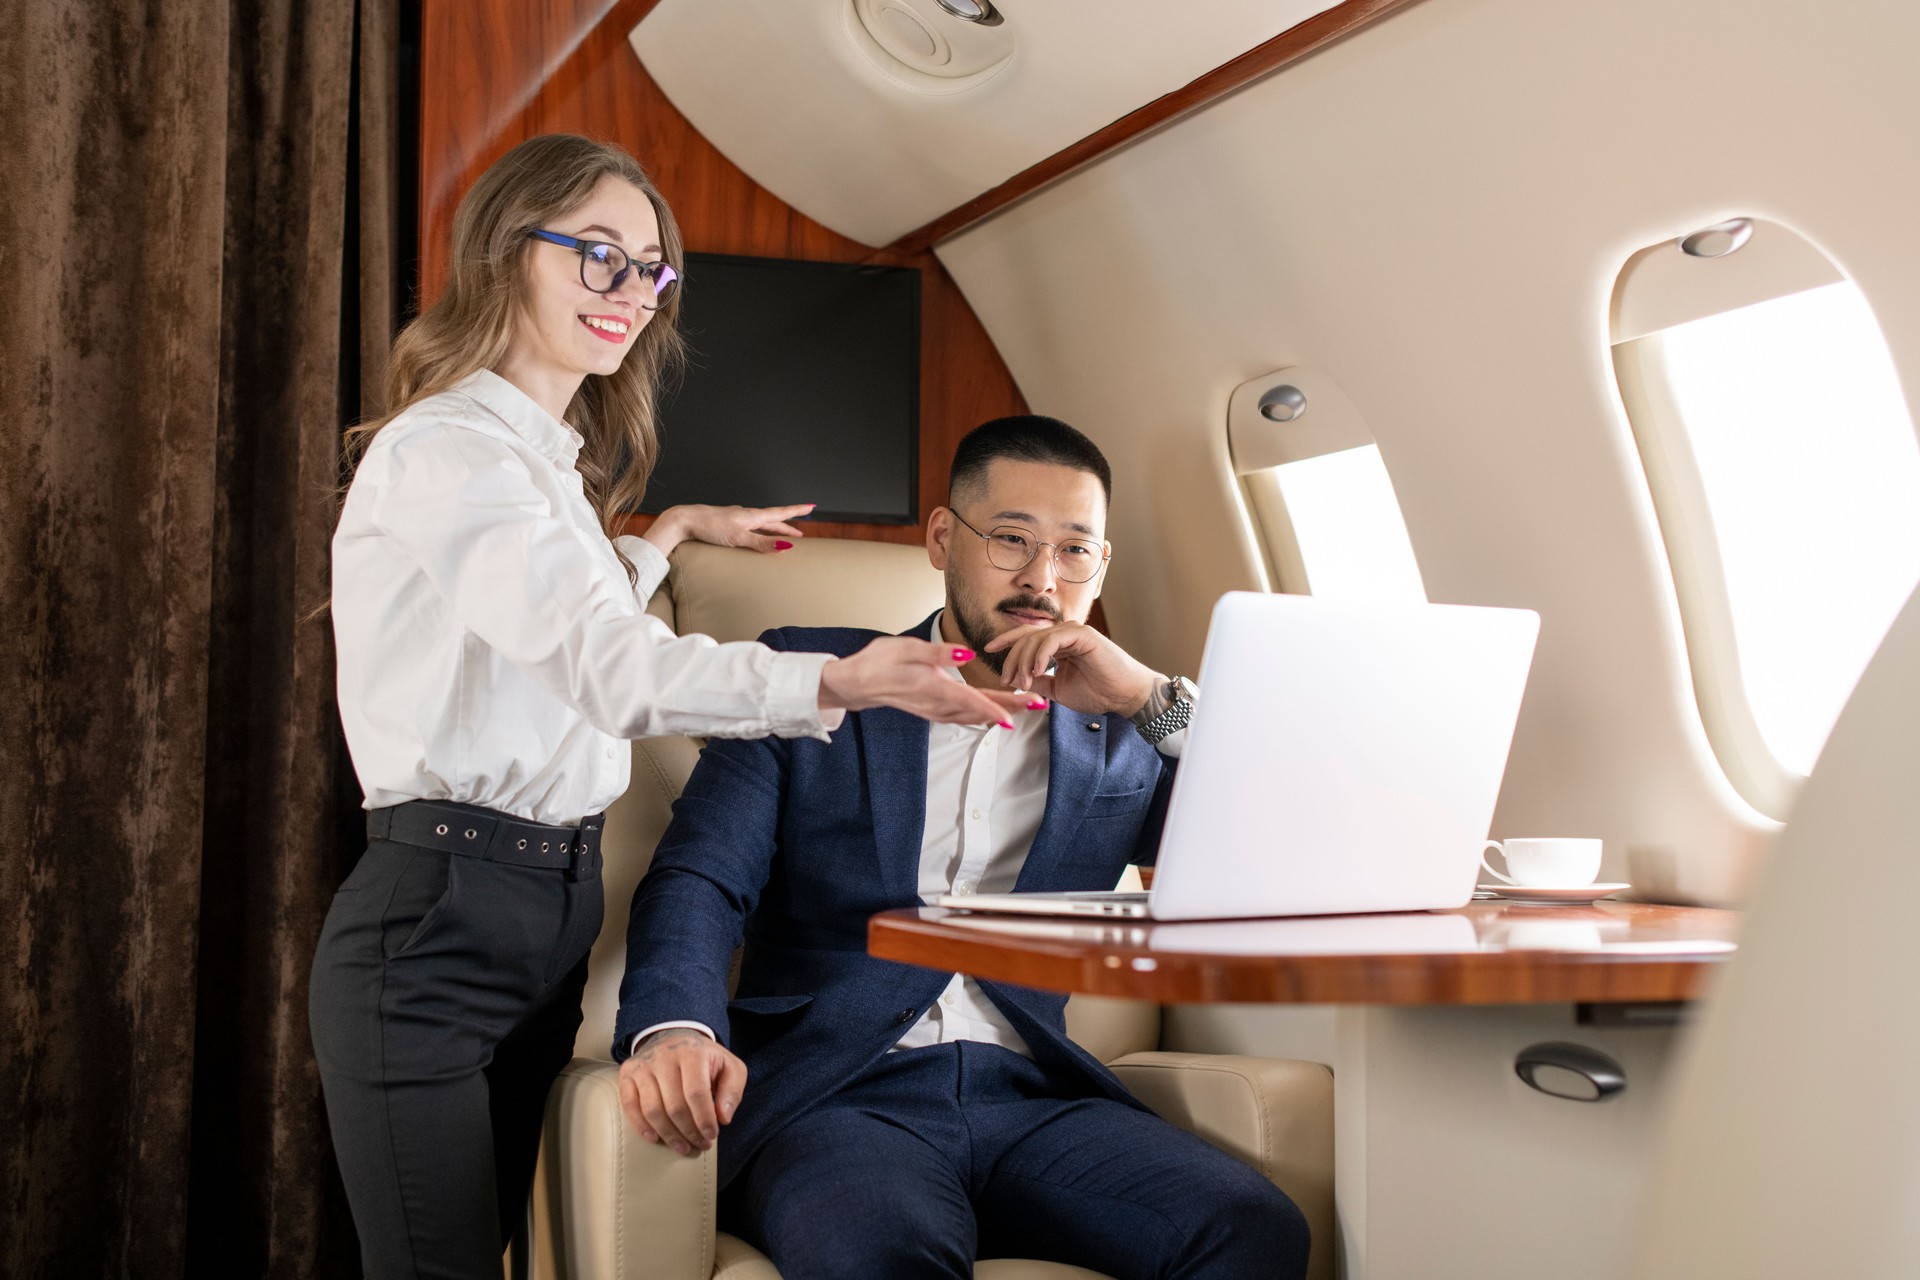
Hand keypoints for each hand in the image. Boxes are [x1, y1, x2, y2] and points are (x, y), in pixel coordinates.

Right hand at [617, 1028, 747, 1156]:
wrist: (674, 1037)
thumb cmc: (704, 1059)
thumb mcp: (729, 1067)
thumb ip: (732, 1091)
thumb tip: (722, 1117)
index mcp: (692, 1052)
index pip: (696, 1092)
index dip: (704, 1119)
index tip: (711, 1136)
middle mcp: (664, 1056)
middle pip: (674, 1105)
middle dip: (689, 1131)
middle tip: (700, 1144)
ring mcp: (643, 1065)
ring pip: (652, 1109)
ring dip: (668, 1134)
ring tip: (682, 1146)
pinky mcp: (627, 1073)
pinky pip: (630, 1105)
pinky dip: (641, 1126)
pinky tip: (655, 1138)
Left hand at [642, 503, 815, 557]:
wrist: (685, 521)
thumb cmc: (709, 527)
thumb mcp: (738, 537)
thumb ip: (761, 543)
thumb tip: (785, 546)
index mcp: (752, 516)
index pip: (780, 513)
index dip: (797, 511)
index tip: (811, 506)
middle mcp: (746, 515)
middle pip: (772, 520)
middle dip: (787, 525)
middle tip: (800, 533)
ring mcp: (736, 518)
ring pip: (760, 523)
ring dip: (773, 529)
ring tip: (781, 535)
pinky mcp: (727, 523)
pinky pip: (749, 527)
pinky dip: (758, 531)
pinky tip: (753, 534)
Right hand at [819, 636, 1047, 726]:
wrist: (857, 683)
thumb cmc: (879, 661)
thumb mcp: (907, 648)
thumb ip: (938, 653)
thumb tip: (967, 654)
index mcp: (932, 687)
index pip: (970, 700)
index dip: (994, 708)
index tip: (1015, 716)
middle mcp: (936, 704)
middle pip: (979, 709)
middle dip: (1010, 708)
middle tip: (1039, 705)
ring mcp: (935, 710)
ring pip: (974, 713)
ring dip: (1000, 710)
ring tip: (1026, 706)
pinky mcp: (933, 710)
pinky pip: (963, 715)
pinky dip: (982, 713)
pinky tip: (994, 713)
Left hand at [983, 620, 1162, 716]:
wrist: (1124, 696)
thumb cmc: (1098, 692)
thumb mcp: (1057, 690)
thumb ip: (1038, 682)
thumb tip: (1014, 680)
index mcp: (1058, 644)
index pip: (1026, 637)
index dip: (1006, 641)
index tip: (988, 649)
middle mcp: (1064, 634)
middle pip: (1026, 637)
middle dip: (1012, 658)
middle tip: (1008, 679)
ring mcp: (1073, 631)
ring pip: (1036, 638)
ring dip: (1025, 661)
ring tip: (1025, 681)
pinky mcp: (1083, 634)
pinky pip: (1052, 639)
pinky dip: (1040, 654)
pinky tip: (1038, 670)